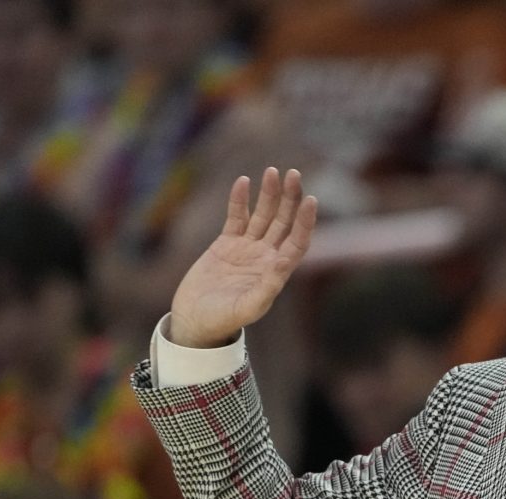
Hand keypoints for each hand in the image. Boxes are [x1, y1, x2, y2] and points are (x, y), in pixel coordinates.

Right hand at [169, 167, 317, 348]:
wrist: (196, 321)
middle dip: (290, 198)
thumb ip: (267, 287)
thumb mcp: (247, 307)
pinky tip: (243, 181)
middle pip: (283, 222)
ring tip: (272, 171)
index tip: (310, 200)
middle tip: (294, 174)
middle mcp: (265, 257)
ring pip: (262, 215)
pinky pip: (236, 217)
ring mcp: (246, 249)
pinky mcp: (226, 244)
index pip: (297, 241)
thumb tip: (283, 263)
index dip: (305, 221)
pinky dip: (239, 200)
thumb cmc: (223, 320)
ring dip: (269, 194)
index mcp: (276, 272)